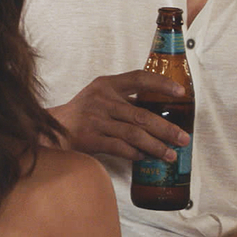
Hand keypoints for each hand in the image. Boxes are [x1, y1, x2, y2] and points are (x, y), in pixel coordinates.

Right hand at [49, 70, 189, 161]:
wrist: (53, 128)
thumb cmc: (82, 112)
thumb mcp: (100, 95)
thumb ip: (124, 98)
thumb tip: (158, 109)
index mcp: (106, 84)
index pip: (138, 78)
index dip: (161, 84)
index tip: (180, 92)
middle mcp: (102, 100)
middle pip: (141, 115)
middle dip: (166, 129)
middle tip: (183, 138)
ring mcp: (96, 120)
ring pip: (134, 134)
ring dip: (156, 146)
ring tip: (170, 154)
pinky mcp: (91, 139)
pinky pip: (120, 148)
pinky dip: (136, 153)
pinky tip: (145, 157)